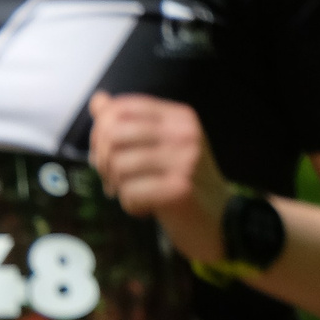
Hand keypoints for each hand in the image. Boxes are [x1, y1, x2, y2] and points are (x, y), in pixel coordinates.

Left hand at [90, 91, 228, 263]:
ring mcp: (185, 160)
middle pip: (113, 135)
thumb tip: (98, 100)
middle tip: (112, 178)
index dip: (100, 131)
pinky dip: (130, 205)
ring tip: (132, 193)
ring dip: (116, 186)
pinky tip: (146, 208)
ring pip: (118, 165)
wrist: (221, 219)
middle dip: (102, 160)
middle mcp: (185, 134)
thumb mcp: (160, 146)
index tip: (104, 152)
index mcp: (179, 117)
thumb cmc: (183, 181)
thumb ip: (129, 124)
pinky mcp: (180, 189)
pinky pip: (130, 192)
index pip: (122, 108)